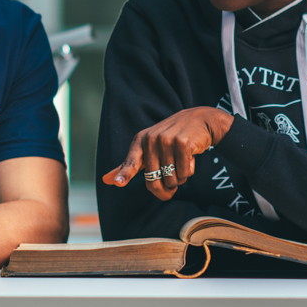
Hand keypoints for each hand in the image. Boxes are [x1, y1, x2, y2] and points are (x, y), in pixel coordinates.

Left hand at [101, 108, 233, 201]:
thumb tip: (106, 180)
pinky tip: (190, 156)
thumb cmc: (171, 138)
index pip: (131, 161)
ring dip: (180, 177)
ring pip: (172, 179)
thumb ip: (129, 165)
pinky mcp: (183, 144)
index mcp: (140, 140)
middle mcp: (151, 139)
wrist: (200, 120)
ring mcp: (167, 140)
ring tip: (181, 160)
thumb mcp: (148, 147)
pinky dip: (189, 171)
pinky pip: (185, 173)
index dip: (125, 174)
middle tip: (172, 181)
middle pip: (154, 180)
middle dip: (166, 187)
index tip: (117, 183)